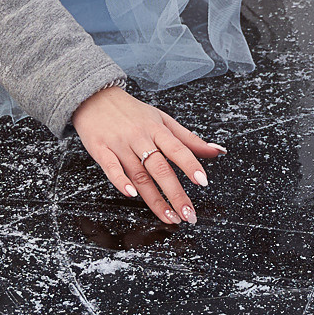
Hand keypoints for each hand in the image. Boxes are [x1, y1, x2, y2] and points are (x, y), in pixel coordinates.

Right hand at [71, 85, 222, 223]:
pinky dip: (121, 181)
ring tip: (170, 217)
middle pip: (160, 168)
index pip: (177, 148)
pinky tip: (132, 195)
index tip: (202, 181)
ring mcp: (120, 145)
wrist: (95, 97)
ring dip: (155, 199)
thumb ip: (189, 139)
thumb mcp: (162, 120)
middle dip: (176, 193)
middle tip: (189, 214)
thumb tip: (218, 151)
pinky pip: (111, 168)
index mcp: (156, 129)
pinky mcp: (101, 150)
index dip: (190, 165)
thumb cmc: (132, 112)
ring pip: (139, 174)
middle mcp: (140, 137)